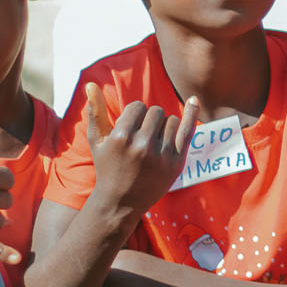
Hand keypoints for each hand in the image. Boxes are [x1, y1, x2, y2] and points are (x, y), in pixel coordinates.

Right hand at [84, 83, 199, 214]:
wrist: (121, 202)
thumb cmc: (107, 167)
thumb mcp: (97, 140)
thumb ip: (95, 111)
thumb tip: (91, 84)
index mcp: (121, 138)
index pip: (138, 107)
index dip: (135, 114)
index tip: (131, 127)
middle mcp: (142, 146)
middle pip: (156, 112)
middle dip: (149, 120)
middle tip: (142, 137)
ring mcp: (161, 155)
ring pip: (171, 120)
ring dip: (164, 126)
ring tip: (153, 142)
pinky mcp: (176, 163)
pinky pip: (187, 131)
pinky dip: (191, 114)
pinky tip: (194, 100)